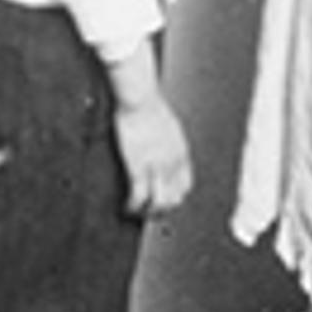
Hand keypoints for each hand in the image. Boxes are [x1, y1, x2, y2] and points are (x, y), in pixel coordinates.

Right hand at [112, 91, 193, 219]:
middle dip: (163, 209)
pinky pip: (138, 196)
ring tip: (136, 214)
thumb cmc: (149, 105)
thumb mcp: (168, 125)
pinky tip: (126, 208)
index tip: (165, 200)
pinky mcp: (139, 167)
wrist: (140, 98)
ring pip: (159, 203)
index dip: (175, 197)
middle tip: (149, 212)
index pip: (185, 186)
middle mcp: (173, 164)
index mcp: (181, 153)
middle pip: (175, 198)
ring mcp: (157, 167)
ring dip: (148, 212)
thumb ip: (168, 141)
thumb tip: (162, 145)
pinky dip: (132, 207)